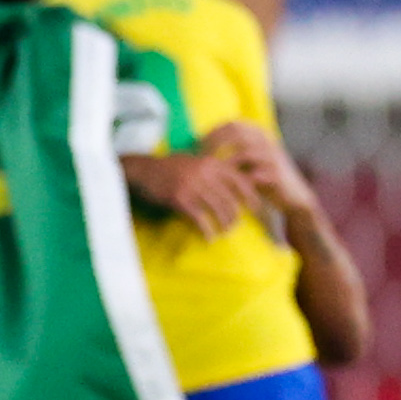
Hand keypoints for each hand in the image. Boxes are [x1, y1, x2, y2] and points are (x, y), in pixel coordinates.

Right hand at [121, 149, 251, 238]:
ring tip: (225, 233)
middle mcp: (204, 172)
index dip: (251, 195)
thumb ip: (213, 170)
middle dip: (235, 215)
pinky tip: (209, 238)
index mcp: (211, 163)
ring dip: (224, 224)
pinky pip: (199, 218)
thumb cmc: (170, 167)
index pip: (239, 180)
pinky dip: (206, 230)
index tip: (257, 208)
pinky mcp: (179, 198)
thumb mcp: (195, 161)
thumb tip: (234, 184)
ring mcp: (192, 185)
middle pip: (230, 198)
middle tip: (236, 226)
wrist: (143, 170)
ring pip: (217, 209)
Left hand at [203, 120, 317, 222]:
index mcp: (260, 134)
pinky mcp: (276, 174)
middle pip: (236, 133)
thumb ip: (232, 151)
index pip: (232, 124)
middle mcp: (267, 141)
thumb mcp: (249, 161)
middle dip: (215, 143)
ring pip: (244, 152)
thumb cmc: (264, 178)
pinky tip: (225, 186)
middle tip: (200, 156)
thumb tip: (202, 146)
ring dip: (224, 162)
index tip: (197, 145)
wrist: (293, 196)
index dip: (213, 132)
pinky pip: (253, 173)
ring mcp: (273, 157)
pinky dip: (238, 178)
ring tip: (210, 172)